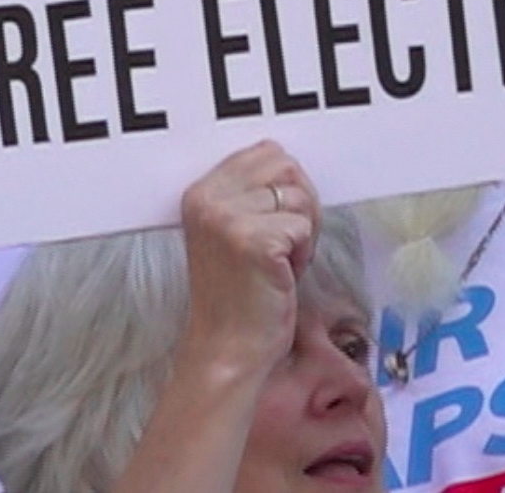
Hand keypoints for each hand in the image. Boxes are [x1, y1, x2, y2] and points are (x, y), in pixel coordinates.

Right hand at [173, 141, 315, 383]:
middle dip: (299, 205)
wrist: (227, 351)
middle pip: (286, 167)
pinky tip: (282, 275)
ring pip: (300, 196)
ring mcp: (228, 218)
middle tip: (286, 243)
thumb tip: (292, 166)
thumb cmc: (238, 297)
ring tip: (280, 262)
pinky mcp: (253, 241)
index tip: (278, 221)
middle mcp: (208, 199)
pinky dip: (304, 254)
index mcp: (200, 192)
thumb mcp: (232, 232)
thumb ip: (250, 194)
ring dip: (303, 232)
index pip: (265, 152)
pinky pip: (304, 226)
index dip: (286, 187)